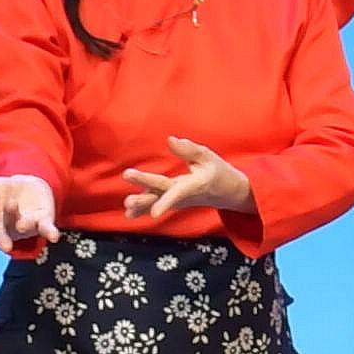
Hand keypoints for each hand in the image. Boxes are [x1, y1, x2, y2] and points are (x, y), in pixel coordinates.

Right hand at [0, 175, 60, 258]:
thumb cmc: (1, 191)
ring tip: (23, 224)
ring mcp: (30, 224)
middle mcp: (13, 228)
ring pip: (30, 227)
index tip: (6, 247)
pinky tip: (54, 236)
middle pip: (13, 229)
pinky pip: (47, 227)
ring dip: (27, 225)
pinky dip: (50, 232)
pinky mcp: (44, 219)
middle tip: (12, 209)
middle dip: (13, 220)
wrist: (23, 185)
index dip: (1, 240)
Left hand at [120, 138, 257, 225]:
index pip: (178, 192)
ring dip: (142, 206)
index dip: (166, 202)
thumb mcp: (208, 156)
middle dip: (145, 199)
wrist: (227, 191)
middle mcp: (183, 195)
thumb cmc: (216, 171)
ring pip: (157, 202)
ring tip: (127, 209)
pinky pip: (156, 204)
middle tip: (128, 200)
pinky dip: (143, 209)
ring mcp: (177, 200)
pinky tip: (129, 213)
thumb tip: (169, 140)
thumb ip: (188, 149)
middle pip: (162, 196)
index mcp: (194, 185)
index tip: (155, 214)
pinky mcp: (173, 200)